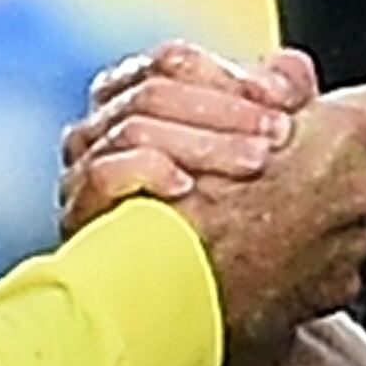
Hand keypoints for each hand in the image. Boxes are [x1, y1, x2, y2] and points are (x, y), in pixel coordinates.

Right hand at [58, 40, 314, 227]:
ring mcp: (83, 173)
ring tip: (255, 162)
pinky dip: (147, 170)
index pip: (171, 63)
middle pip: (153, 93)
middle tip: (280, 133)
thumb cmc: (236, 218)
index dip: (230, 76)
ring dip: (203, 143)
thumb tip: (286, 77)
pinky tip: (188, 187)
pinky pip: (102, 175)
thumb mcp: (265, 145)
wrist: (208, 301)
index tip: (283, 102)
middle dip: (225, 111)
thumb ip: (282, 97)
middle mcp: (100, 130)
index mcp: (135, 99)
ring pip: (133, 129)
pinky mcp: (79, 217)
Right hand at [146, 45, 365, 365]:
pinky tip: (254, 264)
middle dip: (313, 171)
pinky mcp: (340, 288)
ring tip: (241, 229)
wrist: (172, 285)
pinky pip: (324, 263)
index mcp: (344, 130)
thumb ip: (274, 90)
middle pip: (350, 165)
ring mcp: (356, 241)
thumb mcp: (217, 115)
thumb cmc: (184, 196)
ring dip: (299, 219)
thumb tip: (301, 92)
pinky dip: (294, 261)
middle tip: (251, 184)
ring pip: (335, 216)